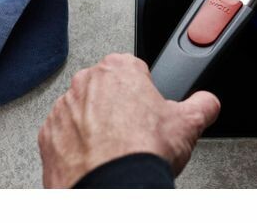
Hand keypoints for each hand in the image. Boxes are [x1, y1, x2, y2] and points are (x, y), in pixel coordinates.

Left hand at [37, 53, 220, 187]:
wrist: (110, 189)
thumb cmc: (141, 152)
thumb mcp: (189, 123)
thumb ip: (203, 103)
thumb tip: (208, 102)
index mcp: (119, 68)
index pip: (134, 69)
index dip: (145, 92)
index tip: (148, 110)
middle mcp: (86, 82)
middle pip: (106, 89)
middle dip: (118, 107)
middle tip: (135, 133)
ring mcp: (63, 108)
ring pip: (82, 111)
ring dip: (94, 126)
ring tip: (115, 150)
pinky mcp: (48, 136)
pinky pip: (63, 135)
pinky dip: (76, 146)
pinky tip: (95, 161)